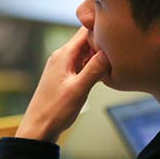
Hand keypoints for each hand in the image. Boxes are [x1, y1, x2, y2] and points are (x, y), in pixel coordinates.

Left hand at [16, 27, 109, 142]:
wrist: (38, 128)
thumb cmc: (55, 111)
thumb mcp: (78, 89)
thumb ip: (94, 69)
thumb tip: (110, 51)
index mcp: (63, 55)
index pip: (85, 30)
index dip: (102, 29)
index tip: (118, 36)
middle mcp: (61, 56)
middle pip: (87, 40)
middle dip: (103, 42)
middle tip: (121, 51)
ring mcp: (62, 66)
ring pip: (85, 52)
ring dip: (99, 56)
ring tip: (116, 62)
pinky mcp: (64, 76)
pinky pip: (82, 64)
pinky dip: (93, 66)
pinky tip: (104, 75)